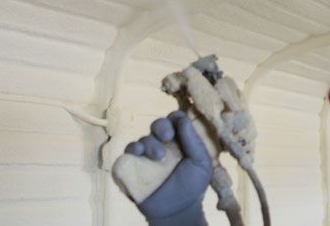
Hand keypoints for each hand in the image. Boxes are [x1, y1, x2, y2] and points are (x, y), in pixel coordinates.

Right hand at [124, 111, 211, 225]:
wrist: (177, 211)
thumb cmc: (192, 186)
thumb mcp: (201, 163)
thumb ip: (193, 141)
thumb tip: (182, 118)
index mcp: (180, 140)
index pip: (175, 120)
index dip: (175, 118)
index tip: (177, 125)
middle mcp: (163, 144)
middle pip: (158, 124)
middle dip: (161, 126)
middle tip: (167, 137)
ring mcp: (147, 155)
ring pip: (144, 138)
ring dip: (150, 143)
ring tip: (159, 158)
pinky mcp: (134, 165)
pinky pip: (129, 152)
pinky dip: (132, 149)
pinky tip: (138, 154)